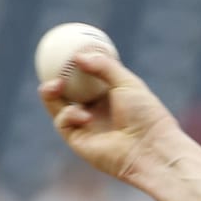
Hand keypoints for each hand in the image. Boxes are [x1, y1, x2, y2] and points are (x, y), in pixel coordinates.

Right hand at [37, 52, 178, 180]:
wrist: (151, 149)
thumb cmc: (146, 115)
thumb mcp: (128, 83)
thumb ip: (104, 66)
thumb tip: (78, 56)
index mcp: (110, 97)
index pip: (85, 79)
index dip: (73, 67)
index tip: (64, 52)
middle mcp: (96, 112)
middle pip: (67, 93)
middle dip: (54, 80)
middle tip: (49, 67)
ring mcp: (86, 127)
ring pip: (58, 108)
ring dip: (50, 95)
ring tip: (55, 85)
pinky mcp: (79, 141)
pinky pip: (63, 124)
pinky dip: (68, 115)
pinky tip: (84, 116)